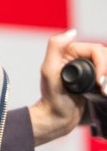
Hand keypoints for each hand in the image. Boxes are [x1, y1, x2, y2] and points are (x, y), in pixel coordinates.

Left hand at [29, 28, 106, 145]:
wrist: (56, 118)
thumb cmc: (51, 97)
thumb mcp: (49, 70)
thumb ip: (55, 47)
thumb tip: (73, 32)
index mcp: (69, 52)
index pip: (96, 50)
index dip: (102, 64)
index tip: (99, 82)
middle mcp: (79, 58)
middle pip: (105, 56)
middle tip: (103, 89)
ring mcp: (88, 71)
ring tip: (104, 92)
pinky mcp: (94, 82)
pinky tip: (105, 92)